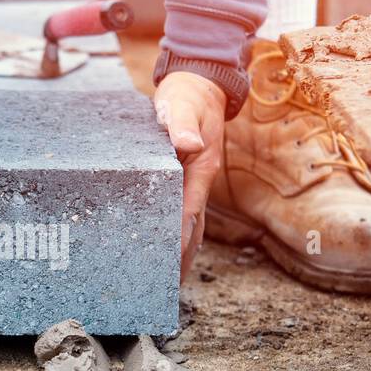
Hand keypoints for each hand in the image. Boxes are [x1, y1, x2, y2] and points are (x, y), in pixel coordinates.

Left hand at [153, 71, 226, 281]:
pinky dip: (180, 232)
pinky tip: (171, 248)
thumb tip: (188, 145)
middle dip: (183, 256)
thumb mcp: (180, 106)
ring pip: (193, 223)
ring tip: (171, 279)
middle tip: (168, 286)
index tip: (170, 262)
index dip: (179, 237)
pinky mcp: (189, 178)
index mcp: (201, 168)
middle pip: (194, 227)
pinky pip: (186, 212)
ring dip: (184, 251)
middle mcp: (202, 180)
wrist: (200, 84)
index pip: (188, 211)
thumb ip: (180, 126)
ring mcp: (197, 181)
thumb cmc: (186, 95)